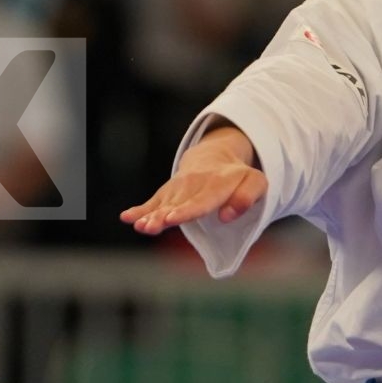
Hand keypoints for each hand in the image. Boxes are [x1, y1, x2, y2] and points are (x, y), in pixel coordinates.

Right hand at [121, 128, 265, 234]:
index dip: (185, 210)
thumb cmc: (238, 177)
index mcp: (218, 184)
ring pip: (163, 204)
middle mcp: (194, 185)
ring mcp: (178, 188)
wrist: (214, 156)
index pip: (201, 201)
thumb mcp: (256, 183)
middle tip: (151, 226)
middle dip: (163, 216)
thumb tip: (226, 216)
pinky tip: (126, 217)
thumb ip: (247, 198)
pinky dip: (139, 209)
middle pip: (177, 204)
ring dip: (150, 216)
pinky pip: (153, 201)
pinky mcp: (168, 193)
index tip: (171, 218)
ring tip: (139, 226)